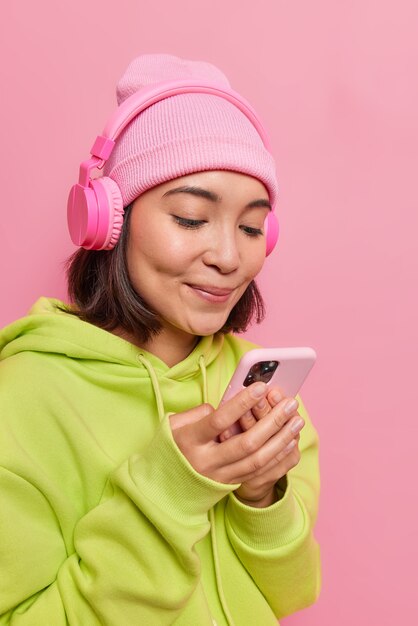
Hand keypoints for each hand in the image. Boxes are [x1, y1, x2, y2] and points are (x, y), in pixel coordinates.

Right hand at [169, 383, 303, 492]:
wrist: (162, 486)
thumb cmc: (172, 444)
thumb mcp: (175, 424)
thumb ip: (200, 413)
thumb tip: (227, 409)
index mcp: (190, 441)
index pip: (220, 420)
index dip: (242, 403)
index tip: (261, 387)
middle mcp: (206, 462)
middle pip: (246, 443)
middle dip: (272, 422)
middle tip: (290, 404)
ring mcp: (219, 477)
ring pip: (257, 460)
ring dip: (281, 440)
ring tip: (297, 420)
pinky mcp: (229, 486)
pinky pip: (258, 472)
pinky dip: (276, 456)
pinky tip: (290, 441)